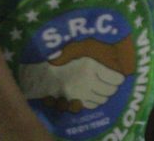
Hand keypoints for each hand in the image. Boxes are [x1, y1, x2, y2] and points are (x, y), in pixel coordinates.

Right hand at [18, 34, 133, 111]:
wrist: (35, 68)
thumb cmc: (55, 55)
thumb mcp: (74, 48)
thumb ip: (90, 50)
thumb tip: (111, 49)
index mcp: (90, 64)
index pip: (115, 78)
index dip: (118, 78)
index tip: (117, 76)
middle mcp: (88, 80)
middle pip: (110, 90)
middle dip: (110, 87)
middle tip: (107, 82)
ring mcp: (80, 92)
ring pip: (101, 99)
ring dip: (101, 95)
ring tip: (96, 89)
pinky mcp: (73, 101)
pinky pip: (90, 105)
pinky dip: (92, 102)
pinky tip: (87, 95)